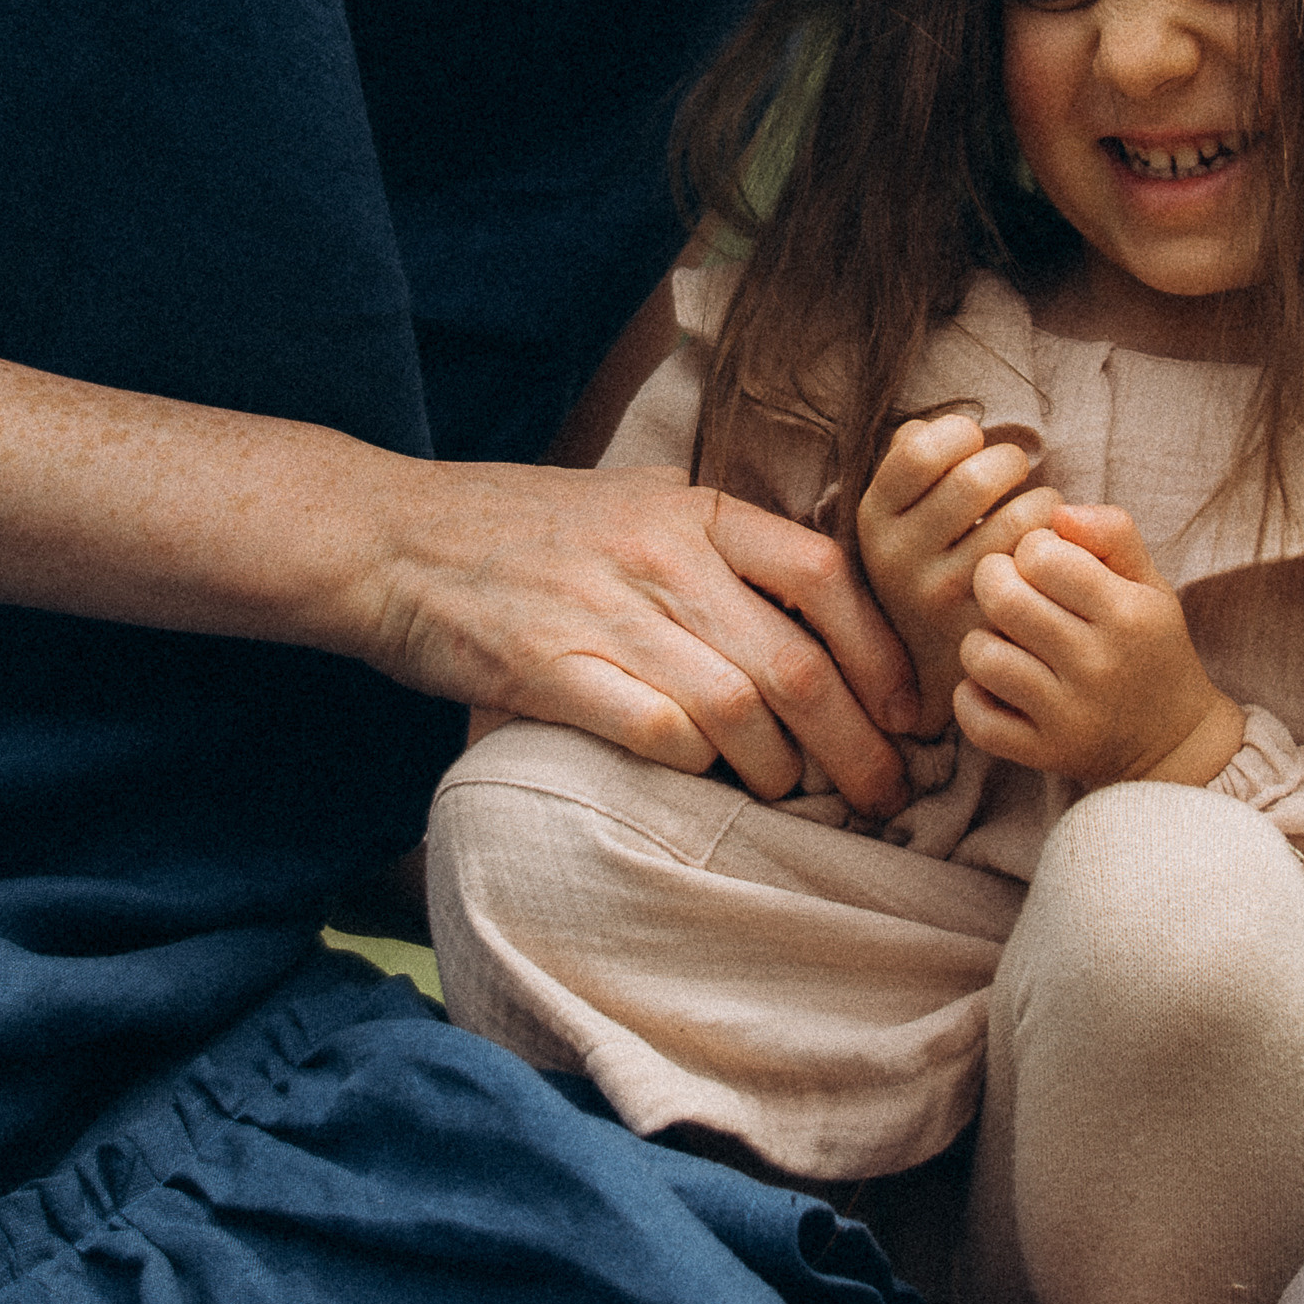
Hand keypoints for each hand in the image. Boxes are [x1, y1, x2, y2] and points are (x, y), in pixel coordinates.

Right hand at [361, 454, 918, 821]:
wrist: (394, 536)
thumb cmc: (523, 528)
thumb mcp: (634, 502)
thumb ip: (717, 543)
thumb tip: (819, 604)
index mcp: (693, 510)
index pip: (825, 577)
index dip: (883, 655)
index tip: (909, 715)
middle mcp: (661, 555)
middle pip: (798, 664)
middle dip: (857, 748)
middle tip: (883, 795)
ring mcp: (606, 612)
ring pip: (739, 710)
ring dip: (782, 773)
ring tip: (796, 801)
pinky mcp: (551, 669)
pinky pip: (657, 735)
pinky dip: (698, 773)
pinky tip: (708, 790)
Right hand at [856, 413, 1064, 733]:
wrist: (931, 667)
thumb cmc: (929, 563)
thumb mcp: (899, 514)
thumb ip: (907, 461)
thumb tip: (931, 429)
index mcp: (874, 521)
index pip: (917, 450)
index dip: (958, 433)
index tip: (972, 443)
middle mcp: (899, 561)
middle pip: (973, 479)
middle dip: (1009, 461)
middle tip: (1015, 471)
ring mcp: (943, 599)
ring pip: (1019, 519)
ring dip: (1044, 501)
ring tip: (1038, 510)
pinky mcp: (989, 627)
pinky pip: (1042, 564)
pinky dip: (1059, 542)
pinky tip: (1048, 548)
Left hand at [956, 505, 1246, 788]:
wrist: (1175, 743)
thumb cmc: (1149, 645)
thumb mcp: (1148, 582)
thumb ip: (1111, 531)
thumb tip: (1057, 511)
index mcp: (1127, 614)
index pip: (1041, 554)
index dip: (1031, 548)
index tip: (1043, 563)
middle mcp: (1099, 666)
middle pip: (1003, 599)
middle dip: (994, 581)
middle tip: (1009, 590)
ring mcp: (1070, 716)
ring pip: (981, 655)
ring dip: (981, 639)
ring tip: (1005, 640)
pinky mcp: (1045, 754)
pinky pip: (975, 717)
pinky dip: (972, 697)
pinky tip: (996, 684)